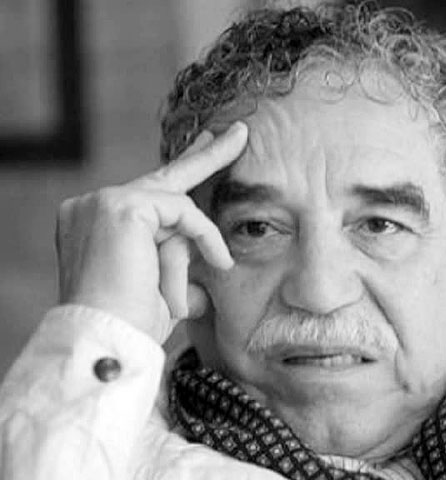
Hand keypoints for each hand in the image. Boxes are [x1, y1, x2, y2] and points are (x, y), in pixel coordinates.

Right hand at [55, 122, 247, 342]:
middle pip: (164, 176)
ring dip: (201, 238)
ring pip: (176, 204)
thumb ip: (185, 268)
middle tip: (240, 133)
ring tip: (220, 265)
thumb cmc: (133, 324)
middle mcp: (92, 206)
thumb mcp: (166, 288)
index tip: (208, 145)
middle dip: (207, 155)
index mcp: (96, 223)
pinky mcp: (121, 206)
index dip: (183, 169)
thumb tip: (218, 268)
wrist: (109, 342)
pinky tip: (219, 260)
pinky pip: (182, 211)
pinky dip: (206, 235)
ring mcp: (102, 202)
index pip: (147, 191)